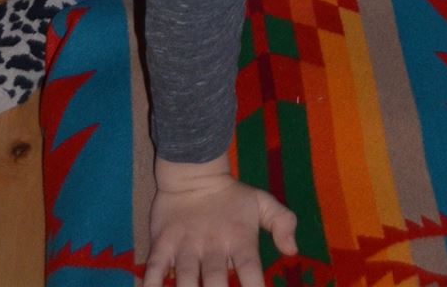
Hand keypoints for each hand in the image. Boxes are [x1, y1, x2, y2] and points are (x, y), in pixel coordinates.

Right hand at [143, 159, 296, 286]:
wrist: (193, 171)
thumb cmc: (231, 198)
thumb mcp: (261, 203)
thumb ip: (282, 222)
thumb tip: (293, 251)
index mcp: (239, 237)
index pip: (250, 267)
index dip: (255, 286)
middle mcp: (213, 244)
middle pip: (216, 279)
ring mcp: (186, 244)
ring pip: (186, 278)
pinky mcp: (163, 242)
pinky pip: (155, 267)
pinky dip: (152, 284)